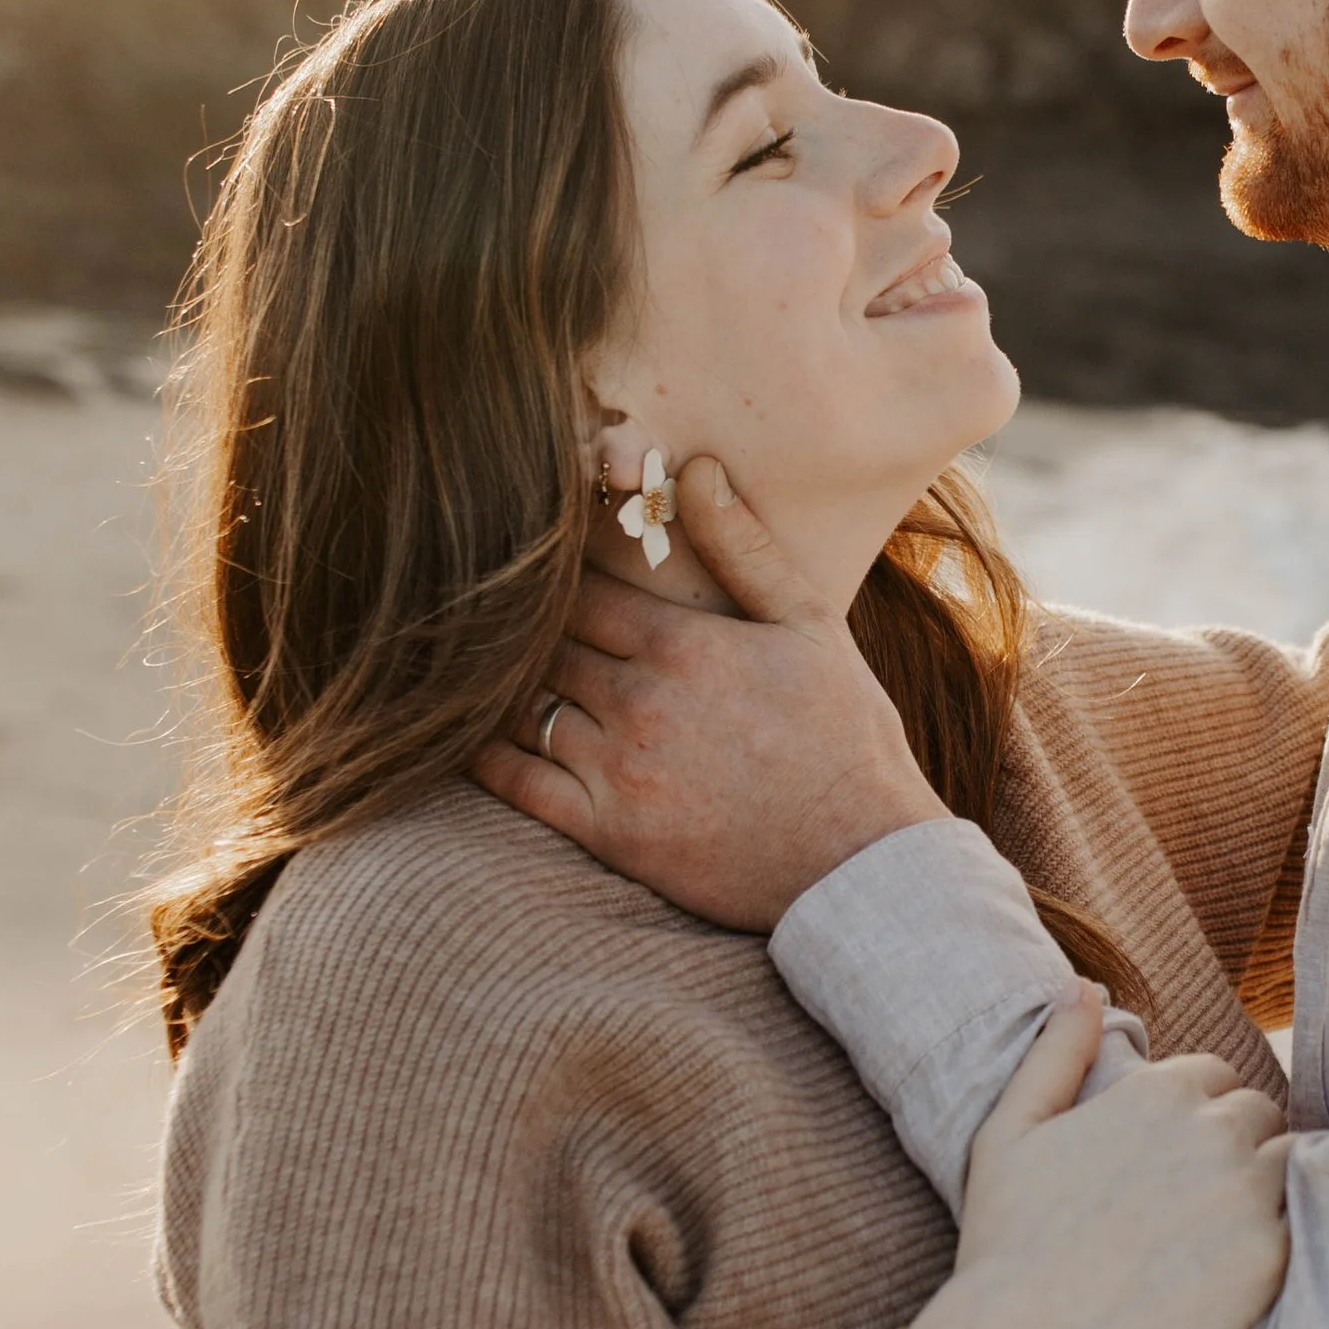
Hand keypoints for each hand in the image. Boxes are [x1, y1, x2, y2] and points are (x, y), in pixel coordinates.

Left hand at [473, 459, 943, 928]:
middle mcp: (640, 701)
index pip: (578, 592)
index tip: (535, 574)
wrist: (859, 859)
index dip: (553, 582)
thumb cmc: (844, 736)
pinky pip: (518, 784)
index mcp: (682, 644)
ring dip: (503, 688)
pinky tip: (469, 736)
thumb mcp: (811, 626)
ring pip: (521, 708)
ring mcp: (619, 770)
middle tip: (495, 619)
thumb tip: (698, 469)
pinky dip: (484, 755)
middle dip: (525, 632)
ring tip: (483, 672)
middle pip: (543, 646)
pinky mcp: (609, 832)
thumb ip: (745, 548)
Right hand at [910, 993, 1290, 1328]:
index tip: (1172, 1162)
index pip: (1216, 1077)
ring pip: (1288, 1166)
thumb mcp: (1010, 1129)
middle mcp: (1212, 1129)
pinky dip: (1272, 1243)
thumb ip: (1055, 1051)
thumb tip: (1082, 984)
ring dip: (1264, 1191)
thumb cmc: (1005, 1240)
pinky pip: (1299, 1229)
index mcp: (1157, 1091)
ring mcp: (1247, 1193)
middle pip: (1261, 1117)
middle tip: (1197, 1204)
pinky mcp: (1268, 1257)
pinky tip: (1230, 1273)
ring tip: (1219, 1238)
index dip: (1196, 1117)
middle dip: (1236, 1148)